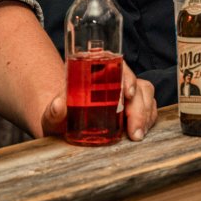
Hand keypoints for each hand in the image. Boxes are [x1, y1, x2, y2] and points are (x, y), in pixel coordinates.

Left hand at [40, 62, 157, 140]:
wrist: (63, 127)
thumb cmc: (58, 117)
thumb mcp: (52, 115)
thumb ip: (54, 111)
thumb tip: (58, 104)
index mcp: (98, 73)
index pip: (119, 67)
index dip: (128, 78)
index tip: (128, 94)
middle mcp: (115, 81)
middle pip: (137, 84)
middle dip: (139, 107)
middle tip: (133, 130)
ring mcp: (126, 93)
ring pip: (145, 95)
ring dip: (146, 114)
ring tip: (137, 134)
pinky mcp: (133, 106)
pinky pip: (148, 107)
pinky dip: (148, 119)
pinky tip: (141, 131)